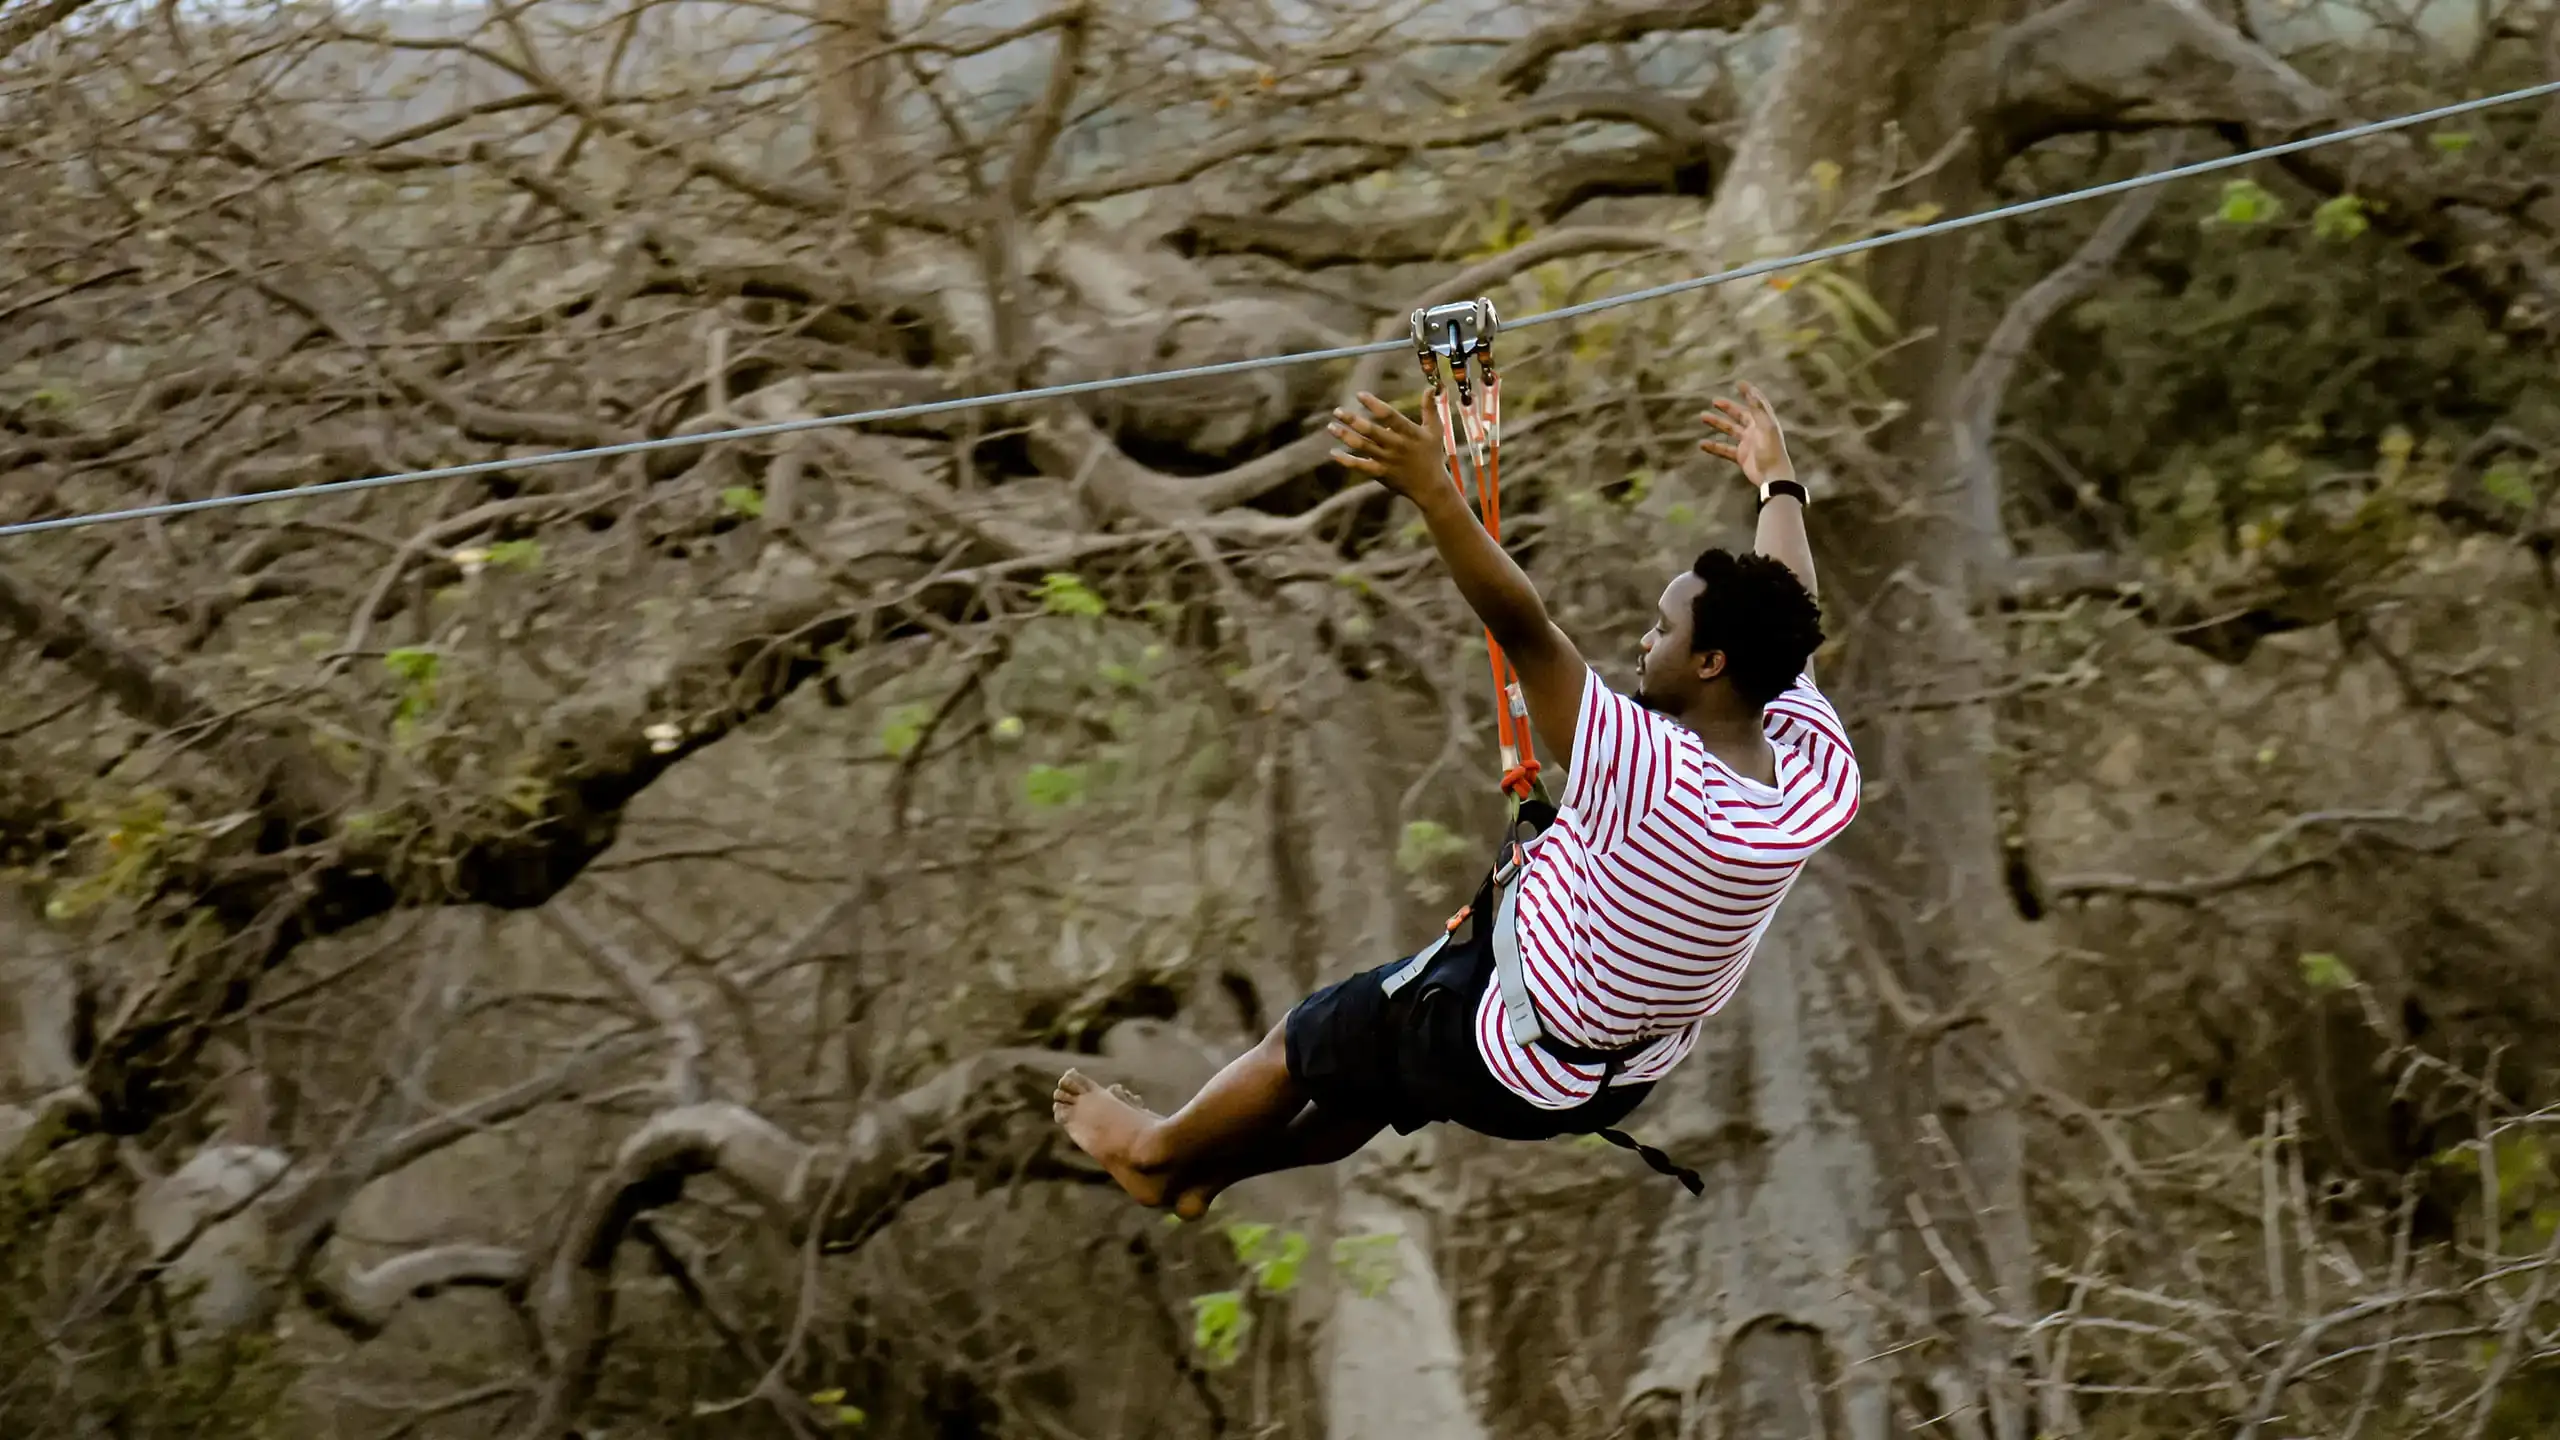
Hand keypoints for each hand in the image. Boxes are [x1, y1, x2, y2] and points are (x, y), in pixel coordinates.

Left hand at [1330, 393, 1447, 502]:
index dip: (1374, 404)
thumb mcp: (1435, 430)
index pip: (1390, 415)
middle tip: (1337, 410)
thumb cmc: (1432, 454)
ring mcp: (1387, 460)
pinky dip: (1345, 460)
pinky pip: (1360, 466)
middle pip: (1371, 431)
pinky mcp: (1380, 473)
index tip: (1359, 395)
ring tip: (1331, 426)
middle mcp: (1396, 446)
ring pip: (1362, 446)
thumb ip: (1430, 408)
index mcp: (1409, 433)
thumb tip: (1431, 387)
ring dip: (1345, 436)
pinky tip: (1333, 452)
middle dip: (1353, 420)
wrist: (1430, 487)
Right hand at [1700, 381, 1793, 488]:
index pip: (1756, 403)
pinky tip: (1702, 444)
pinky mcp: (1741, 456)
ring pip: (1730, 430)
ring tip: (1703, 417)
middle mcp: (1756, 430)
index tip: (1739, 383)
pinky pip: (1724, 449)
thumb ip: (1758, 411)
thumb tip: (1751, 393)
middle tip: (1714, 401)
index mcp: (1764, 422)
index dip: (1749, 393)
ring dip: (1717, 423)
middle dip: (1728, 408)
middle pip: (1740, 415)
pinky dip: (1714, 446)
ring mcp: (1748, 443)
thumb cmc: (1771, 452)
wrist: (1772, 477)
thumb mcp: (1766, 428)